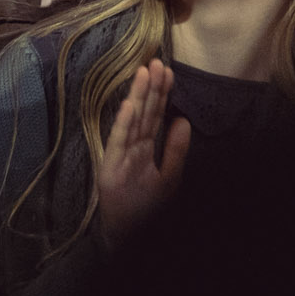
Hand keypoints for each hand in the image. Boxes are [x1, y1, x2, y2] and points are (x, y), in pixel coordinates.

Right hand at [95, 60, 189, 248]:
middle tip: (156, 61)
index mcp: (145, 147)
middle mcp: (132, 146)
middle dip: (150, 88)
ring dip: (137, 97)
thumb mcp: (169, 177)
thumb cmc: (146, 208)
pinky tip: (127, 106)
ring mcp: (120, 154)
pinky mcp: (111, 166)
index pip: (155, 115)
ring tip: (144, 73)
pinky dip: (122, 124)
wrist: (128, 234)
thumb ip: (175, 149)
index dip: (161, 94)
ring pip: (132, 120)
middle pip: (144, 112)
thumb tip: (183, 120)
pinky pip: (118, 141)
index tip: (167, 70)